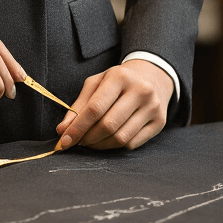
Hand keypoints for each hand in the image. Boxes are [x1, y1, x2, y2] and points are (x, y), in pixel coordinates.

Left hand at [55, 62, 173, 151]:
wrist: (152, 77)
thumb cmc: (118, 81)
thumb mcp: (96, 83)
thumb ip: (78, 106)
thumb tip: (62, 130)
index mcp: (120, 77)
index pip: (95, 108)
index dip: (77, 127)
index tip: (64, 140)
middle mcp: (140, 91)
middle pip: (108, 125)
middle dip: (88, 138)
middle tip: (78, 141)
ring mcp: (153, 107)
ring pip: (121, 138)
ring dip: (100, 145)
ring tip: (91, 141)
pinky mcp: (159, 122)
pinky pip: (132, 143)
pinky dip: (115, 146)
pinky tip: (108, 140)